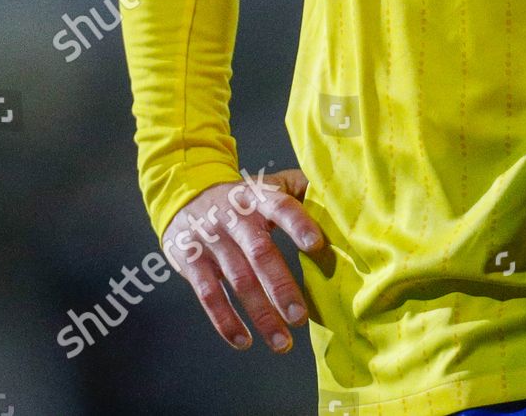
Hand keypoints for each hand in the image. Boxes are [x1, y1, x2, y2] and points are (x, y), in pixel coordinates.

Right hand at [162, 167, 324, 352]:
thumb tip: (339, 201)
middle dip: (281, 287)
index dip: (299, 224)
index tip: (317, 245)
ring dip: (260, 314)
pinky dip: (226, 321)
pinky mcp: (192, 262)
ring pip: (238, 280)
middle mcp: (235, 217)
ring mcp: (212, 240)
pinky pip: (209, 295)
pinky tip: (244, 340)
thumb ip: (299, 190)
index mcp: (259, 197)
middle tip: (301, 317)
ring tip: (282, 341)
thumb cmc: (241, 198)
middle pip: (260, 252)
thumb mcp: (267, 185)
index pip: (281, 206)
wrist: (187, 194)